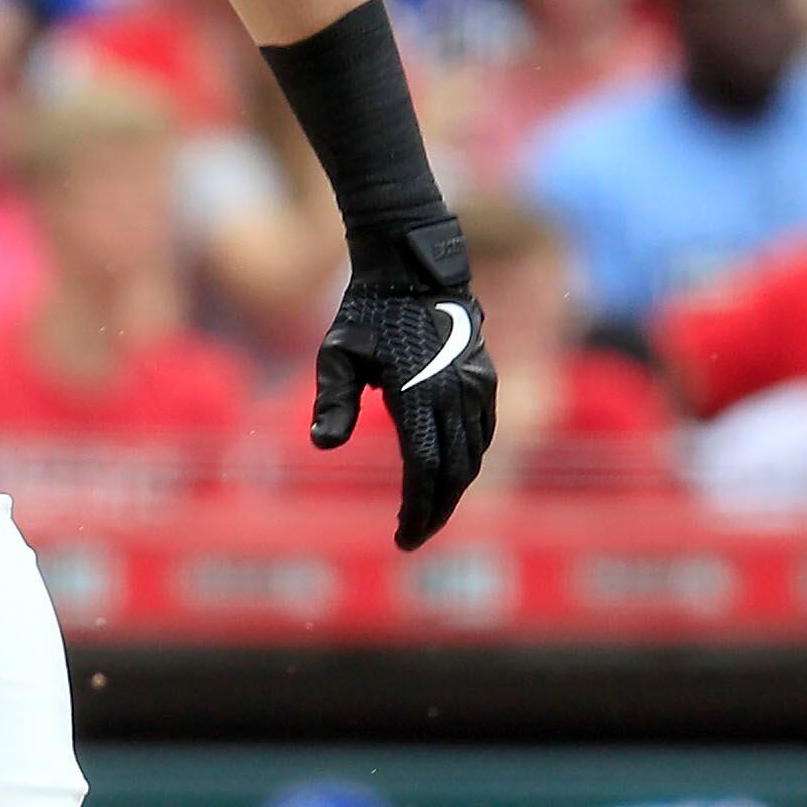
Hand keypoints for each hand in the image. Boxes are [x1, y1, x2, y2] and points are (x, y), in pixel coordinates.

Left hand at [310, 216, 495, 550]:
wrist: (413, 267)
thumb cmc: (366, 312)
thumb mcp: (337, 353)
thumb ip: (333, 400)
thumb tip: (322, 444)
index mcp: (420, 393)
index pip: (425, 470)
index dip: (416, 511)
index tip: (402, 539)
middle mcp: (456, 393)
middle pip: (455, 473)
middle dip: (436, 512)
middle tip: (413, 538)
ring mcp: (476, 385)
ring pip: (474, 456)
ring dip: (453, 491)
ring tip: (427, 514)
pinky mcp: (484, 378)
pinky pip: (483, 433)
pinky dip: (469, 461)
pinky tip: (449, 476)